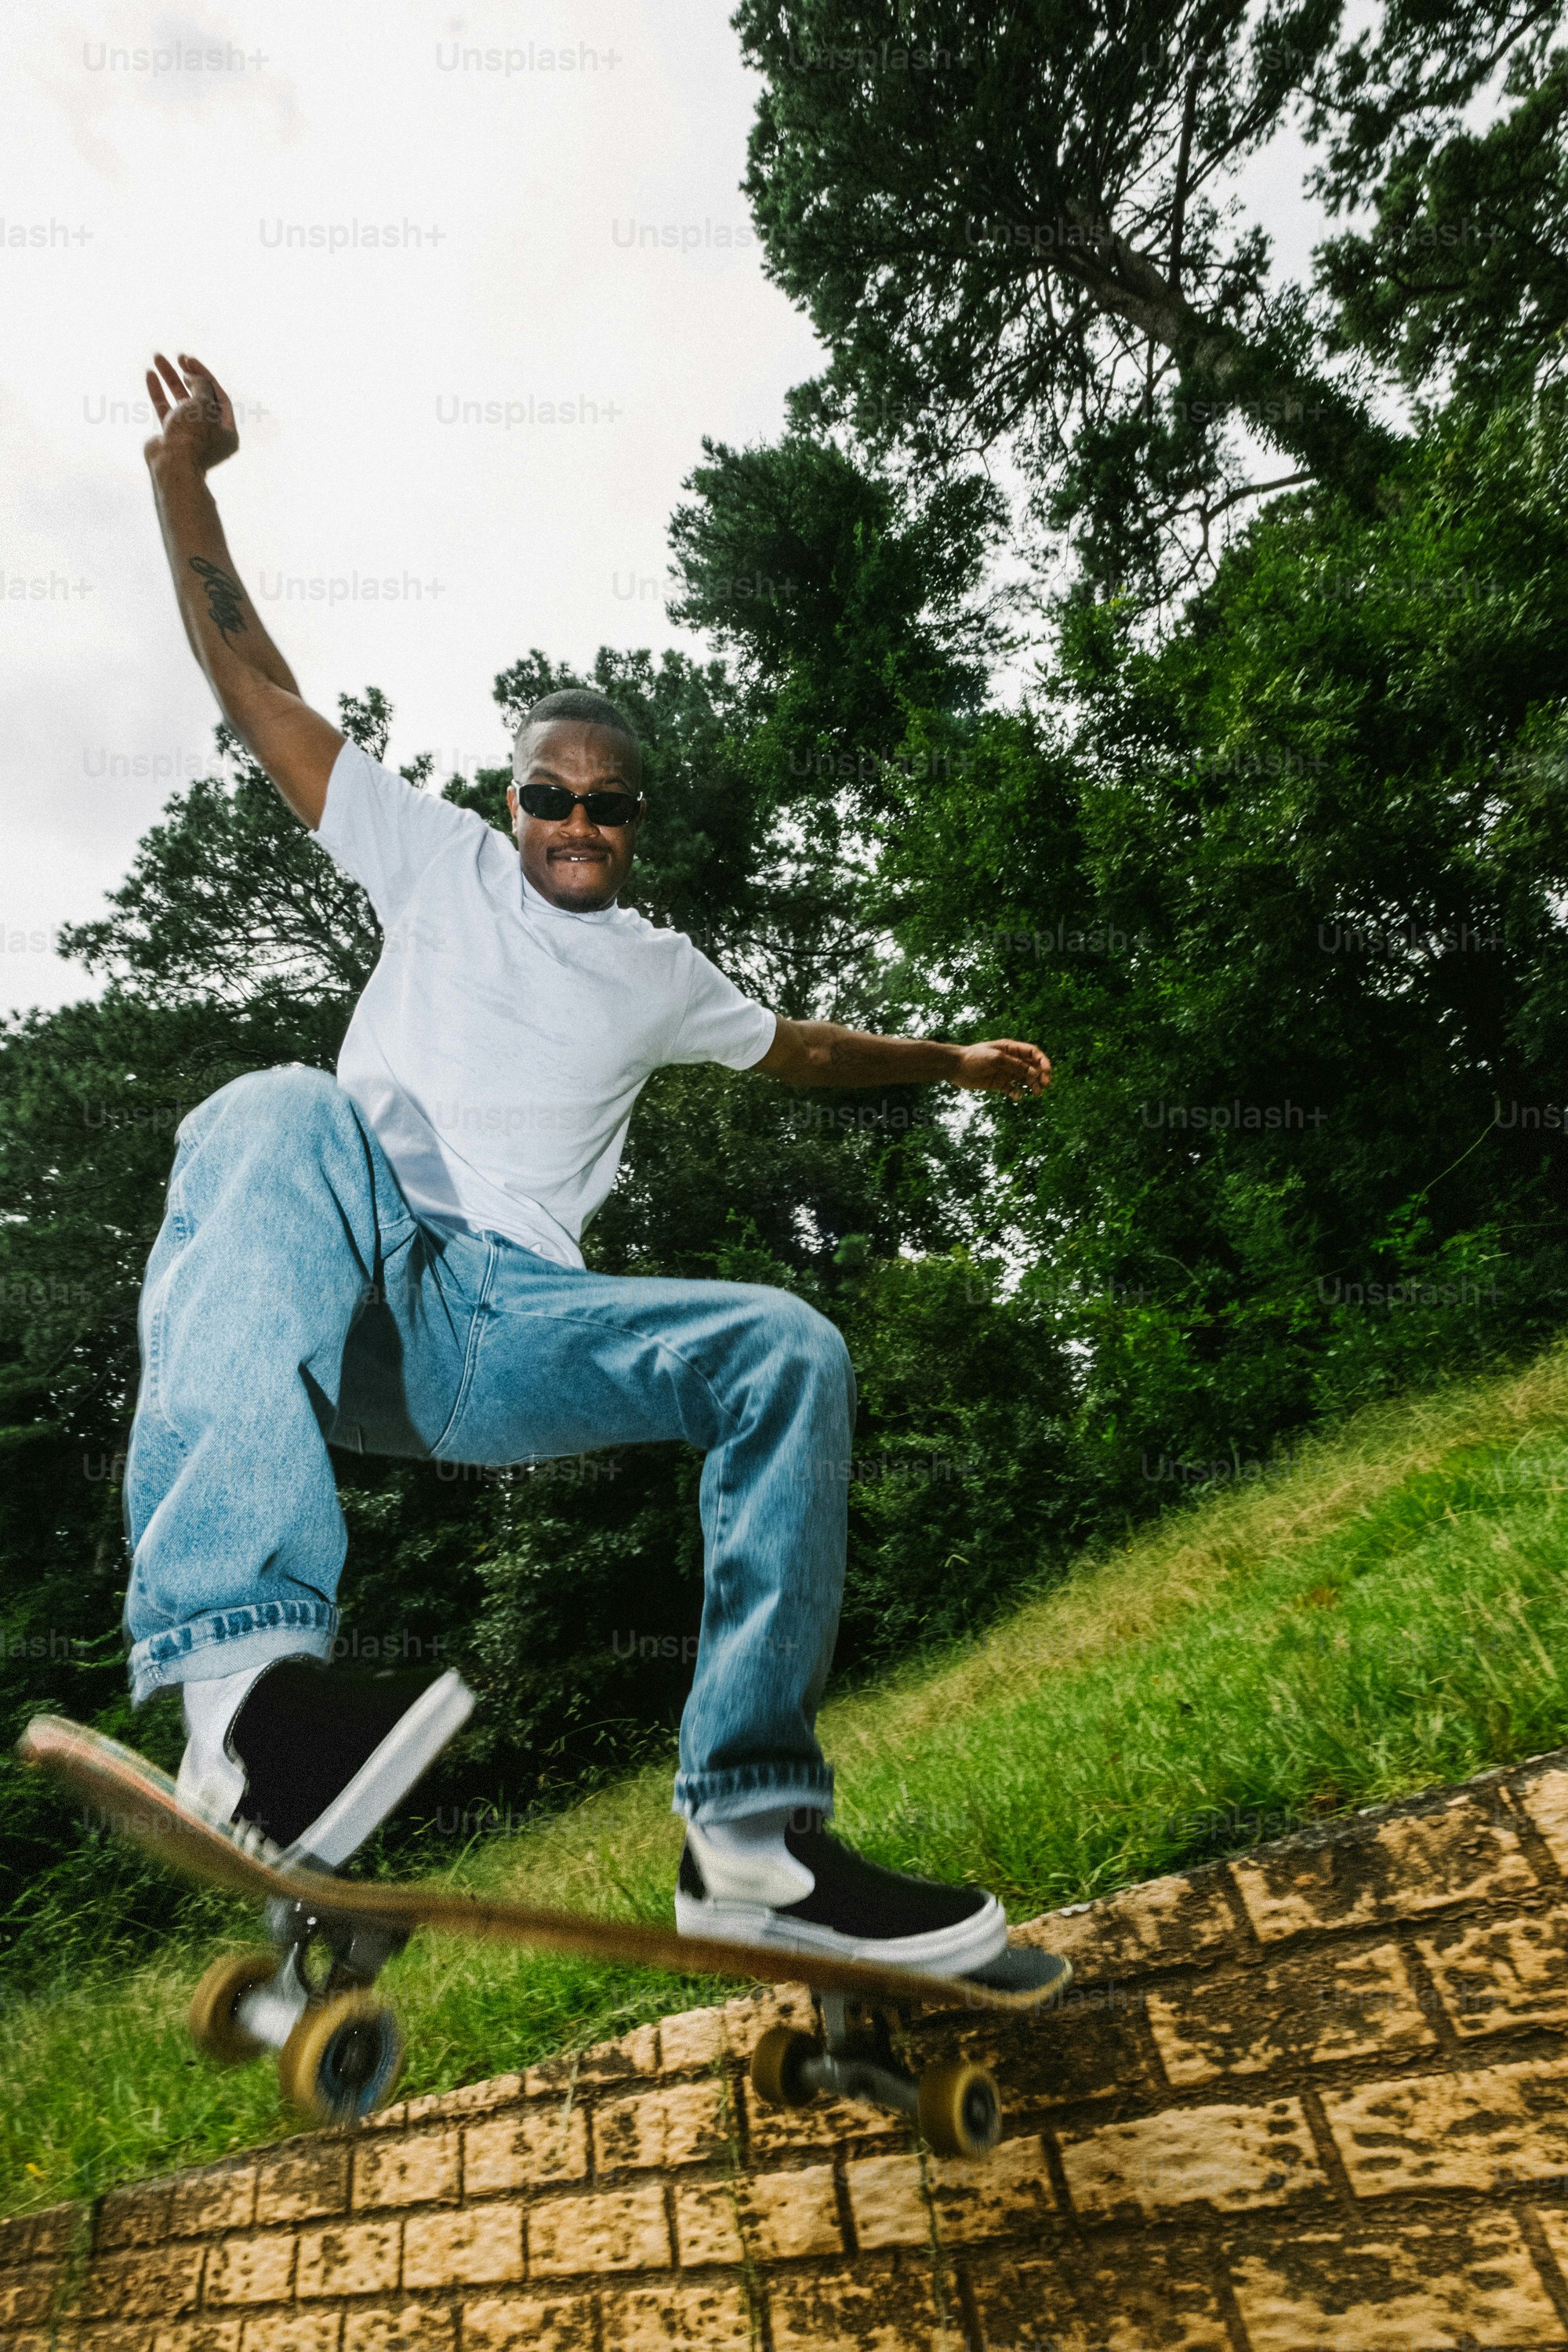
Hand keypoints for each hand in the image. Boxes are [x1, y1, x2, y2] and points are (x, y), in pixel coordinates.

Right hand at [143, 351, 238, 476]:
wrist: (171, 465)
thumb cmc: (193, 436)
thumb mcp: (204, 405)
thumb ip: (201, 386)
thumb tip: (193, 375)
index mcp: (227, 432)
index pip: (219, 397)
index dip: (205, 376)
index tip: (189, 360)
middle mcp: (209, 434)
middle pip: (199, 397)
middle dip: (187, 375)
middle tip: (177, 357)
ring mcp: (188, 436)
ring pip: (179, 401)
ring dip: (169, 379)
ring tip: (157, 358)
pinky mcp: (169, 437)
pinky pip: (164, 410)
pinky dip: (158, 393)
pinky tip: (150, 374)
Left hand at [952, 1038, 1051, 1098]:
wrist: (956, 1067)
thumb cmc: (974, 1057)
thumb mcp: (996, 1058)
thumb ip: (1015, 1065)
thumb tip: (1034, 1073)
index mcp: (1011, 1049)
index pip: (1033, 1053)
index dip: (1043, 1061)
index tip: (1047, 1072)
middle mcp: (1011, 1060)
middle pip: (1032, 1067)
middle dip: (1041, 1075)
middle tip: (1045, 1085)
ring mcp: (1006, 1072)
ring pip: (1025, 1079)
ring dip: (1033, 1085)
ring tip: (1037, 1093)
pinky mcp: (999, 1084)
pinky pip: (1013, 1089)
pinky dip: (1017, 1093)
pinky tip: (1017, 1095)